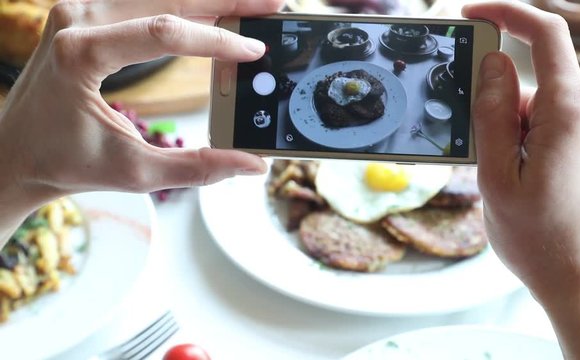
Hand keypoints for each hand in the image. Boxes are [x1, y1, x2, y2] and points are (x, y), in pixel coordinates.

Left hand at [0, 0, 283, 241]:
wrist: (15, 151)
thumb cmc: (65, 162)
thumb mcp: (135, 171)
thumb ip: (198, 167)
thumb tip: (251, 164)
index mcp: (80, 53)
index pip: (163, 33)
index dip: (217, 40)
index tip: (254, 50)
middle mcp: (77, 18)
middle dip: (226, 1)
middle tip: (272, 6)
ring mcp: (80, 9)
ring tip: (251, 7)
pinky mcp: (88, 13)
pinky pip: (145, 1)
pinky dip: (185, 6)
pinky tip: (215, 10)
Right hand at [464, 1, 579, 357]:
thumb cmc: (542, 239)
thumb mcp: (497, 177)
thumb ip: (491, 114)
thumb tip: (491, 65)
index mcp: (568, 113)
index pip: (544, 35)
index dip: (506, 13)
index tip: (472, 15)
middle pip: (529, 81)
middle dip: (493, 106)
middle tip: (476, 151)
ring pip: (535, 108)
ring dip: (508, 133)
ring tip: (503, 182)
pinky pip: (549, 125)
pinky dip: (523, 142)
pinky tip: (518, 182)